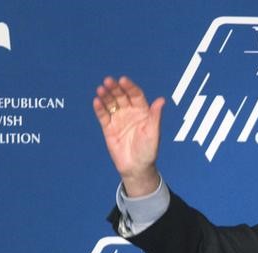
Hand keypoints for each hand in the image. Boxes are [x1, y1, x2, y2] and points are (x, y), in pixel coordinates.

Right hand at [93, 76, 164, 196]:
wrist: (137, 167)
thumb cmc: (149, 150)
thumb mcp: (153, 133)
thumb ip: (155, 116)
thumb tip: (161, 100)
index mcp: (143, 112)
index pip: (135, 95)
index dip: (129, 87)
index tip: (123, 80)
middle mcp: (130, 113)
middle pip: (121, 96)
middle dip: (115, 88)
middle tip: (108, 81)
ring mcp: (118, 119)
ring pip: (111, 104)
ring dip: (106, 95)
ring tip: (101, 89)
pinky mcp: (108, 128)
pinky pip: (103, 116)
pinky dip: (99, 108)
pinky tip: (96, 101)